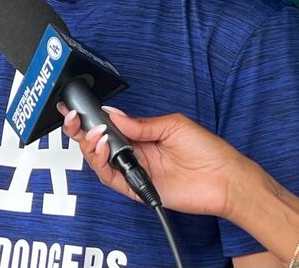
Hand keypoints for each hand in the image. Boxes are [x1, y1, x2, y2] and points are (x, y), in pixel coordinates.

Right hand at [59, 104, 246, 216]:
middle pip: (99, 144)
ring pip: (100, 161)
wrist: (224, 179)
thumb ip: (140, 124)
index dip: (93, 119)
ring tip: (94, 133)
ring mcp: (136, 171)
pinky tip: (103, 148)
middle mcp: (136, 153)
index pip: (110, 126)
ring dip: (90, 145)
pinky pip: (111, 178)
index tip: (80, 108)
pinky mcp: (138, 189)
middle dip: (82, 131)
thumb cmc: (207, 150)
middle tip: (74, 119)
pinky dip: (102, 163)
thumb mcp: (172, 125)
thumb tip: (113, 114)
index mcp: (142, 135)